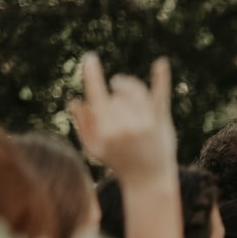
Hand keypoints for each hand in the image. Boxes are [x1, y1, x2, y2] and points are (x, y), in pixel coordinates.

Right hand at [67, 53, 177, 184]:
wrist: (148, 179)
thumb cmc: (117, 162)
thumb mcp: (94, 148)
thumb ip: (83, 125)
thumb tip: (74, 101)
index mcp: (107, 130)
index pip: (97, 95)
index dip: (93, 75)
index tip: (90, 58)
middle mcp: (127, 125)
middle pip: (117, 95)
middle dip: (113, 96)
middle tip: (114, 107)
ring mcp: (146, 123)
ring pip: (135, 91)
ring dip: (127, 86)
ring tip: (121, 88)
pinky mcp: (162, 122)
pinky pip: (160, 96)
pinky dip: (161, 79)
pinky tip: (160, 62)